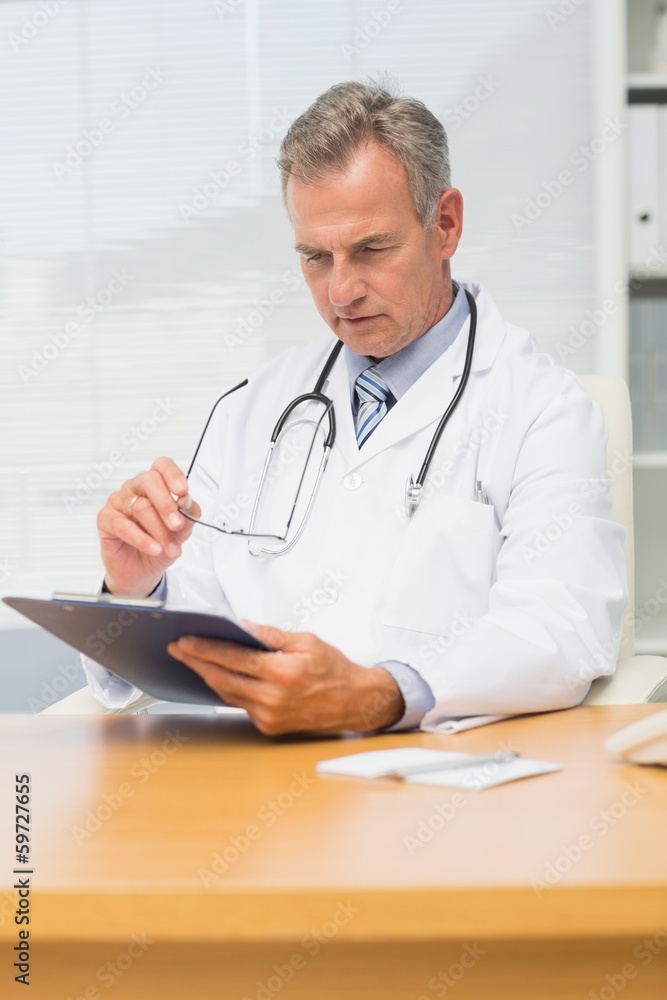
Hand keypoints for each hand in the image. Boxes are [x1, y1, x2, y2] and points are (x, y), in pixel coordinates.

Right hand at [97, 457, 201, 597]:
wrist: (142, 571)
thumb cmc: (160, 544)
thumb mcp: (181, 531)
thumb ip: (187, 514)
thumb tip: (186, 501)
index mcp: (154, 485)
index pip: (161, 466)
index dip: (173, 475)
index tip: (183, 492)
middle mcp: (134, 489)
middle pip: (149, 481)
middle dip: (167, 505)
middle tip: (177, 525)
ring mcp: (118, 502)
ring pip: (140, 507)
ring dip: (159, 530)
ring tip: (170, 548)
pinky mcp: (106, 520)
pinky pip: (124, 526)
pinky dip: (143, 539)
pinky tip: (154, 549)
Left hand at [167, 625, 404, 735]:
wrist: (355, 702)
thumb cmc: (334, 669)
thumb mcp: (306, 640)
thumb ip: (271, 635)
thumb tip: (241, 626)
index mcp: (283, 672)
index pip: (233, 658)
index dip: (205, 649)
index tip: (185, 640)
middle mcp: (273, 698)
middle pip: (222, 678)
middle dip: (196, 662)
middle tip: (177, 649)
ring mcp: (270, 716)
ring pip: (227, 694)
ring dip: (207, 676)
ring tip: (192, 660)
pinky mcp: (270, 727)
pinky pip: (240, 705)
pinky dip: (227, 689)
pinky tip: (217, 677)